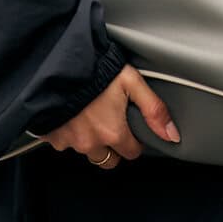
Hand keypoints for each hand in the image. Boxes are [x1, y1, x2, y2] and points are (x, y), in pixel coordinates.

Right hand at [41, 66, 179, 167]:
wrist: (57, 62)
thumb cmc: (94, 69)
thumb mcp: (132, 81)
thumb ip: (154, 109)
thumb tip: (172, 134)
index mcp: (112, 132)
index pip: (131, 153)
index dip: (133, 141)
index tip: (129, 128)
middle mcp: (90, 142)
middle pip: (108, 159)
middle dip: (111, 146)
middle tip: (109, 123)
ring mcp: (68, 141)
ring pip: (84, 151)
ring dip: (88, 139)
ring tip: (88, 115)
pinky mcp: (50, 136)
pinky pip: (62, 142)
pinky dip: (67, 132)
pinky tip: (70, 114)